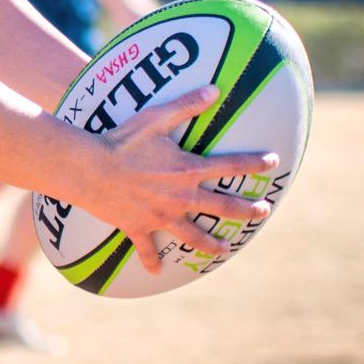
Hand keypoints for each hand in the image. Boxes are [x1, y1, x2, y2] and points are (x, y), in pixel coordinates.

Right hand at [79, 85, 279, 273]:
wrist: (90, 169)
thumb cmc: (122, 140)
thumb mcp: (155, 118)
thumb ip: (186, 105)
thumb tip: (214, 90)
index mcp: (188, 169)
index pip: (231, 165)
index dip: (254, 163)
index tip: (273, 162)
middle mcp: (181, 197)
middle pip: (223, 207)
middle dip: (247, 210)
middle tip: (263, 211)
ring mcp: (161, 216)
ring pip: (194, 236)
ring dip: (212, 244)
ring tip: (226, 250)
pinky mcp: (139, 227)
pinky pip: (148, 249)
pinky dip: (152, 262)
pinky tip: (157, 273)